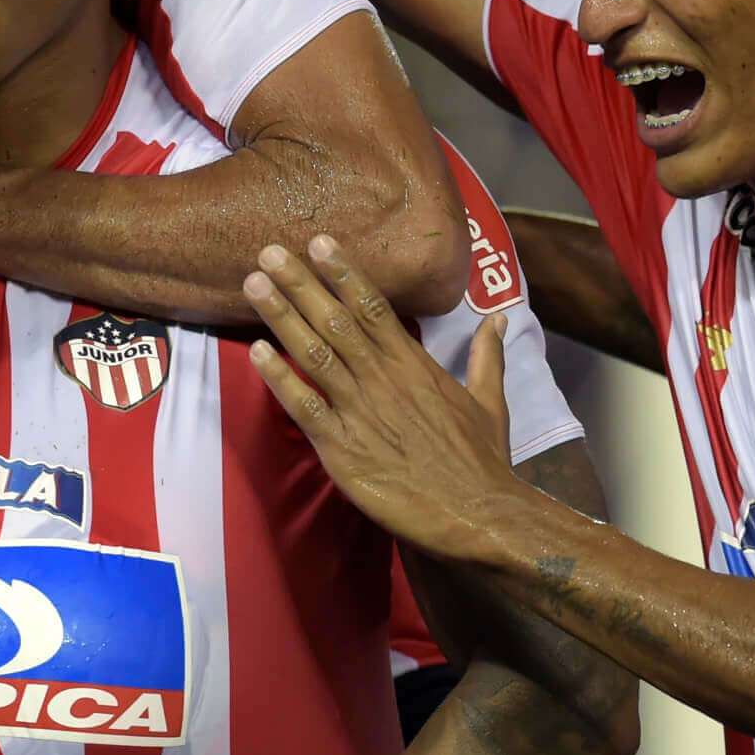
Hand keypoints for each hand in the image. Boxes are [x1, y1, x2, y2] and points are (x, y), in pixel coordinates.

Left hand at [241, 237, 517, 560]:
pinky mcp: (343, 448)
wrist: (477, 512)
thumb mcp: (491, 401)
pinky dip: (279, 379)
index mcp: (414, 364)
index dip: (344, 272)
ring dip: (282, 317)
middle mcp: (383, 378)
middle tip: (267, 251)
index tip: (318, 241)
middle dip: (300, 283)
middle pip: (335, 320)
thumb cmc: (483, 461)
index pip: (373, 307)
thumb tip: (501, 317)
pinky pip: (304, 407)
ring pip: (314, 353)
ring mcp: (360, 411)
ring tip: (253, 284)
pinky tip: (256, 352)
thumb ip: (487, 356)